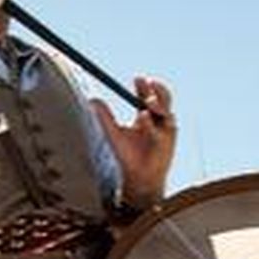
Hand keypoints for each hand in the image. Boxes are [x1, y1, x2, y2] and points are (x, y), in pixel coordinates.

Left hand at [92, 76, 175, 205]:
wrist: (138, 179)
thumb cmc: (127, 157)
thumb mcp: (113, 134)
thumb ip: (105, 117)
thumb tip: (92, 100)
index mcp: (147, 119)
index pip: (148, 98)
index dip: (145, 88)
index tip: (137, 79)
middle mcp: (159, 124)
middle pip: (163, 100)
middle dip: (156, 91)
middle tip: (147, 82)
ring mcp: (165, 133)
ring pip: (167, 112)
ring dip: (158, 103)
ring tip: (146, 101)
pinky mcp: (167, 143)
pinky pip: (160, 131)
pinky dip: (150, 124)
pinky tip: (143, 117)